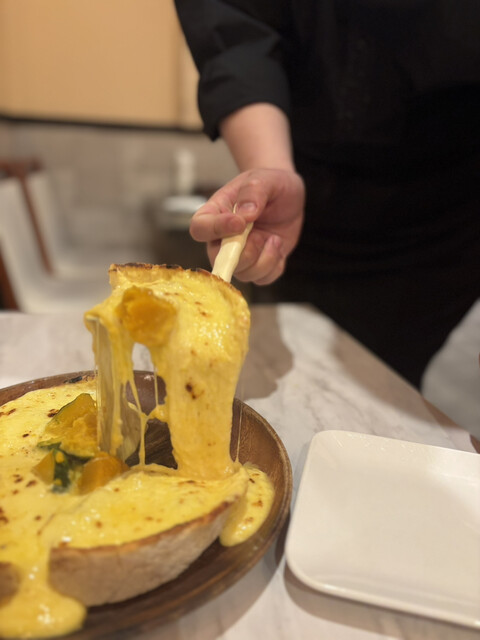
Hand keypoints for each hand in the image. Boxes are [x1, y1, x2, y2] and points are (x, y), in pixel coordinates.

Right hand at [190, 168, 304, 284]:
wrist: (288, 196)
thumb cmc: (269, 184)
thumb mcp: (265, 179)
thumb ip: (253, 192)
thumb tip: (245, 214)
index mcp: (216, 213)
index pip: (200, 228)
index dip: (216, 230)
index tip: (240, 223)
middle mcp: (223, 239)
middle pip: (219, 259)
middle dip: (244, 253)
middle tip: (262, 237)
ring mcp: (241, 255)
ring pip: (243, 273)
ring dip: (263, 260)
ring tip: (274, 239)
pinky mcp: (259, 265)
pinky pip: (262, 279)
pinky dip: (275, 266)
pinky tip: (278, 245)